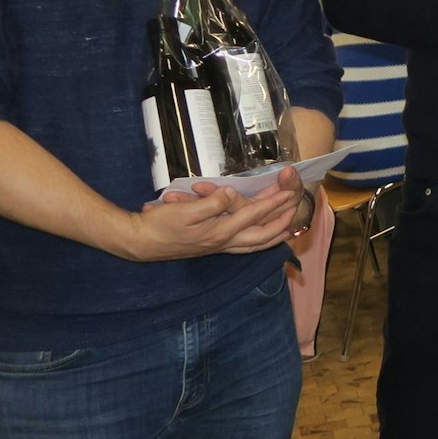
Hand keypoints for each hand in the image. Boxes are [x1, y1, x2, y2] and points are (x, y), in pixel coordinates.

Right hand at [115, 167, 311, 261]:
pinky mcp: (212, 246)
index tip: (290, 191)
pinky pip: (244, 247)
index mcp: (220, 232)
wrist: (140, 243)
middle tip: (297, 208)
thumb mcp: (185, 210)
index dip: (273, 203)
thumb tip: (231, 193)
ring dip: (273, 235)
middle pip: (262, 235)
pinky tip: (260, 237)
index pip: (254, 215)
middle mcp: (224, 242)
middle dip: (282, 221)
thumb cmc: (160, 225)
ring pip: (255, 245)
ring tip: (289, 228)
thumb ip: (212, 203)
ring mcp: (219, 247)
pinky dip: (258, 242)